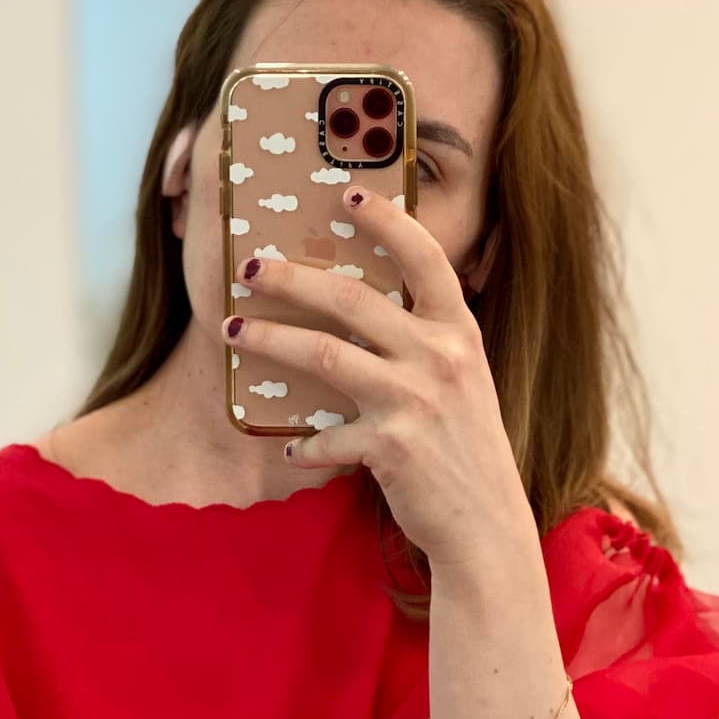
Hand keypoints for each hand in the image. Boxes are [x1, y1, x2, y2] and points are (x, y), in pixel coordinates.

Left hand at [223, 183, 531, 567]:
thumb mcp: (460, 382)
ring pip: (324, 353)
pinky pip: (325, 436)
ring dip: (269, 340)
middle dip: (291, 278)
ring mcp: (414, 400)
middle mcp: (439, 357)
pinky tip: (291, 448)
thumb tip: (357, 312)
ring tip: (232, 332)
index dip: (386, 221)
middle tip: (249, 268)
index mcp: (459, 333)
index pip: (425, 258)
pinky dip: (303, 443)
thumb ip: (423, 344)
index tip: (347, 193)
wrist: (487, 525)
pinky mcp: (390, 447)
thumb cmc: (465, 450)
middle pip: (351, 299)